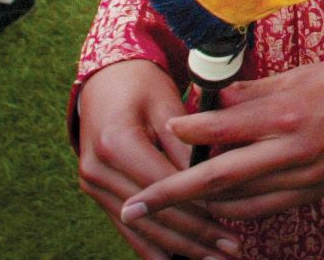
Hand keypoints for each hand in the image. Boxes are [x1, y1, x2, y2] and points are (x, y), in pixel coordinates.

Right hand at [76, 60, 239, 259]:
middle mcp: (98, 169)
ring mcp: (93, 184)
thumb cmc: (143, 85)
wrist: (105, 82)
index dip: (198, 210)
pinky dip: (152, 245)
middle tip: (230, 252)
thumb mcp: (167, 103)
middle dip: (193, 238)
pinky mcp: (96, 193)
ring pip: (140, 227)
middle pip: (153, 214)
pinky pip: (126, 227)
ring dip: (177, 249)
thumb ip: (186, 142)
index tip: (230, 229)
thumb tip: (211, 179)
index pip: (164, 187)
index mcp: (117, 142)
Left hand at [129, 52, 323, 225]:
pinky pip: (265, 209)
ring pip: (236, 204)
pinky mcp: (314, 192)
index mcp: (284, 113)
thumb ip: (254, 92)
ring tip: (171, 209)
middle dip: (168, 195)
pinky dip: (237, 211)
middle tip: (133, 207)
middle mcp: (289, 151)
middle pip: (214, 180)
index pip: (219, 130)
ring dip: (200, 209)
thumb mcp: (301, 73)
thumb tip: (215, 102)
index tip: (164, 130)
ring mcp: (302, 177)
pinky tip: (220, 209)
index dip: (185, 133)